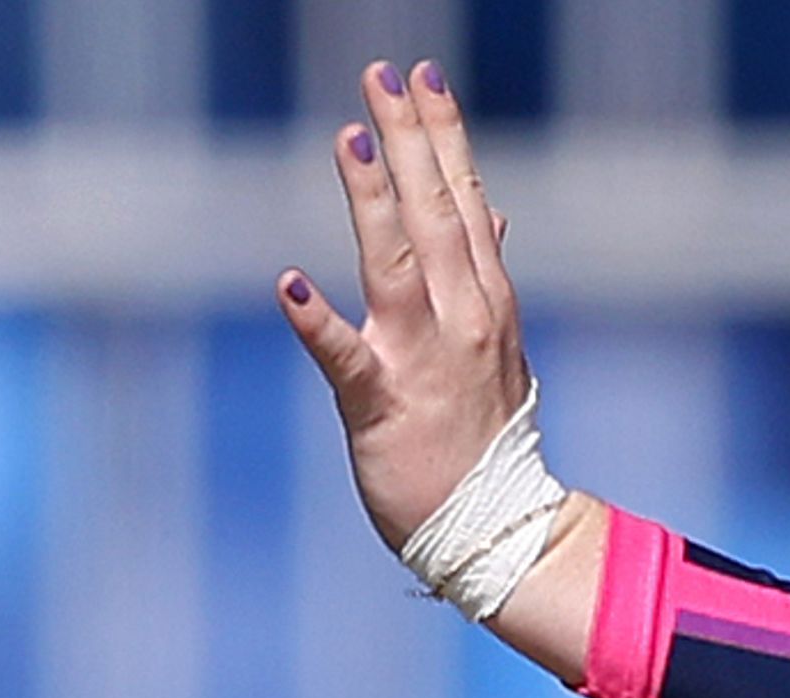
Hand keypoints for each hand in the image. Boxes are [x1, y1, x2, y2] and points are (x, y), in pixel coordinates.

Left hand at [277, 59, 524, 552]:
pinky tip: (288, 282)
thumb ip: (487, 274)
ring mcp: (424, 360)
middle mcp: (464, 318)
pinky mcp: (383, 405)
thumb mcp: (501, 347)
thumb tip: (492, 212)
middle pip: (434, 215)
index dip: (444, 137)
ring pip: (397, 266)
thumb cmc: (489, 439)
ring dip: (374, 202)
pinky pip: (346, 359)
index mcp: (488, 301)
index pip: (465, 201)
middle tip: (384, 76)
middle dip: (410, 141)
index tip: (424, 76)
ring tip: (352, 139)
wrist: (501, 528)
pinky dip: (319, 322)